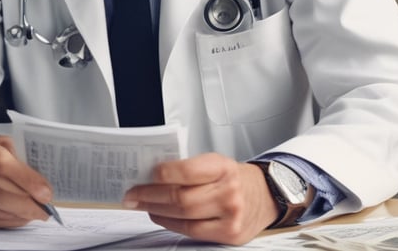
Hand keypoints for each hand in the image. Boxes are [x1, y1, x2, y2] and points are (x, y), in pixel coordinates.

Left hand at [121, 152, 278, 245]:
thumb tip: (152, 175)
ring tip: (141, 204)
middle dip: (149, 196)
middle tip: (132, 194)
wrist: (265, 195)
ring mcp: (229, 215)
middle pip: (180, 197)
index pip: (187, 171)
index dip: (161, 174)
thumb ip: (189, 168)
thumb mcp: (217, 163)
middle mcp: (228, 191)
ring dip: (155, 210)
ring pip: (183, 216)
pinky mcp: (228, 234)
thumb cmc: (234, 178)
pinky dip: (170, 223)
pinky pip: (191, 232)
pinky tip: (160, 216)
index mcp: (223, 167)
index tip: (145, 175)